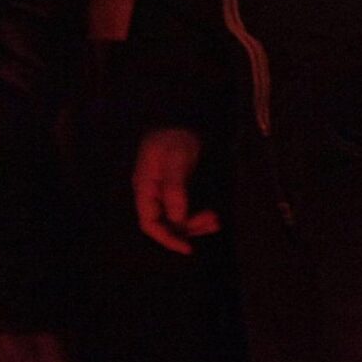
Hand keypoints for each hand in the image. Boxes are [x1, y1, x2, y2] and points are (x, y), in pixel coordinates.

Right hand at [132, 127, 220, 254]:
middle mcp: (152, 193)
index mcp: (145, 187)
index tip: (186, 247)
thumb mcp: (176, 158)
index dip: (166, 238)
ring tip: (216, 221)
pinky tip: (212, 216)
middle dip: (187, 229)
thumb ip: (175, 188)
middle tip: (212, 222)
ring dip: (195, 223)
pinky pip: (184, 208)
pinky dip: (197, 214)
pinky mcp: (177, 187)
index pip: (150, 223)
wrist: (181, 114)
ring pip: (177, 218)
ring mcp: (164, 191)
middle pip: (165, 223)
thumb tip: (178, 218)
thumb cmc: (175, 134)